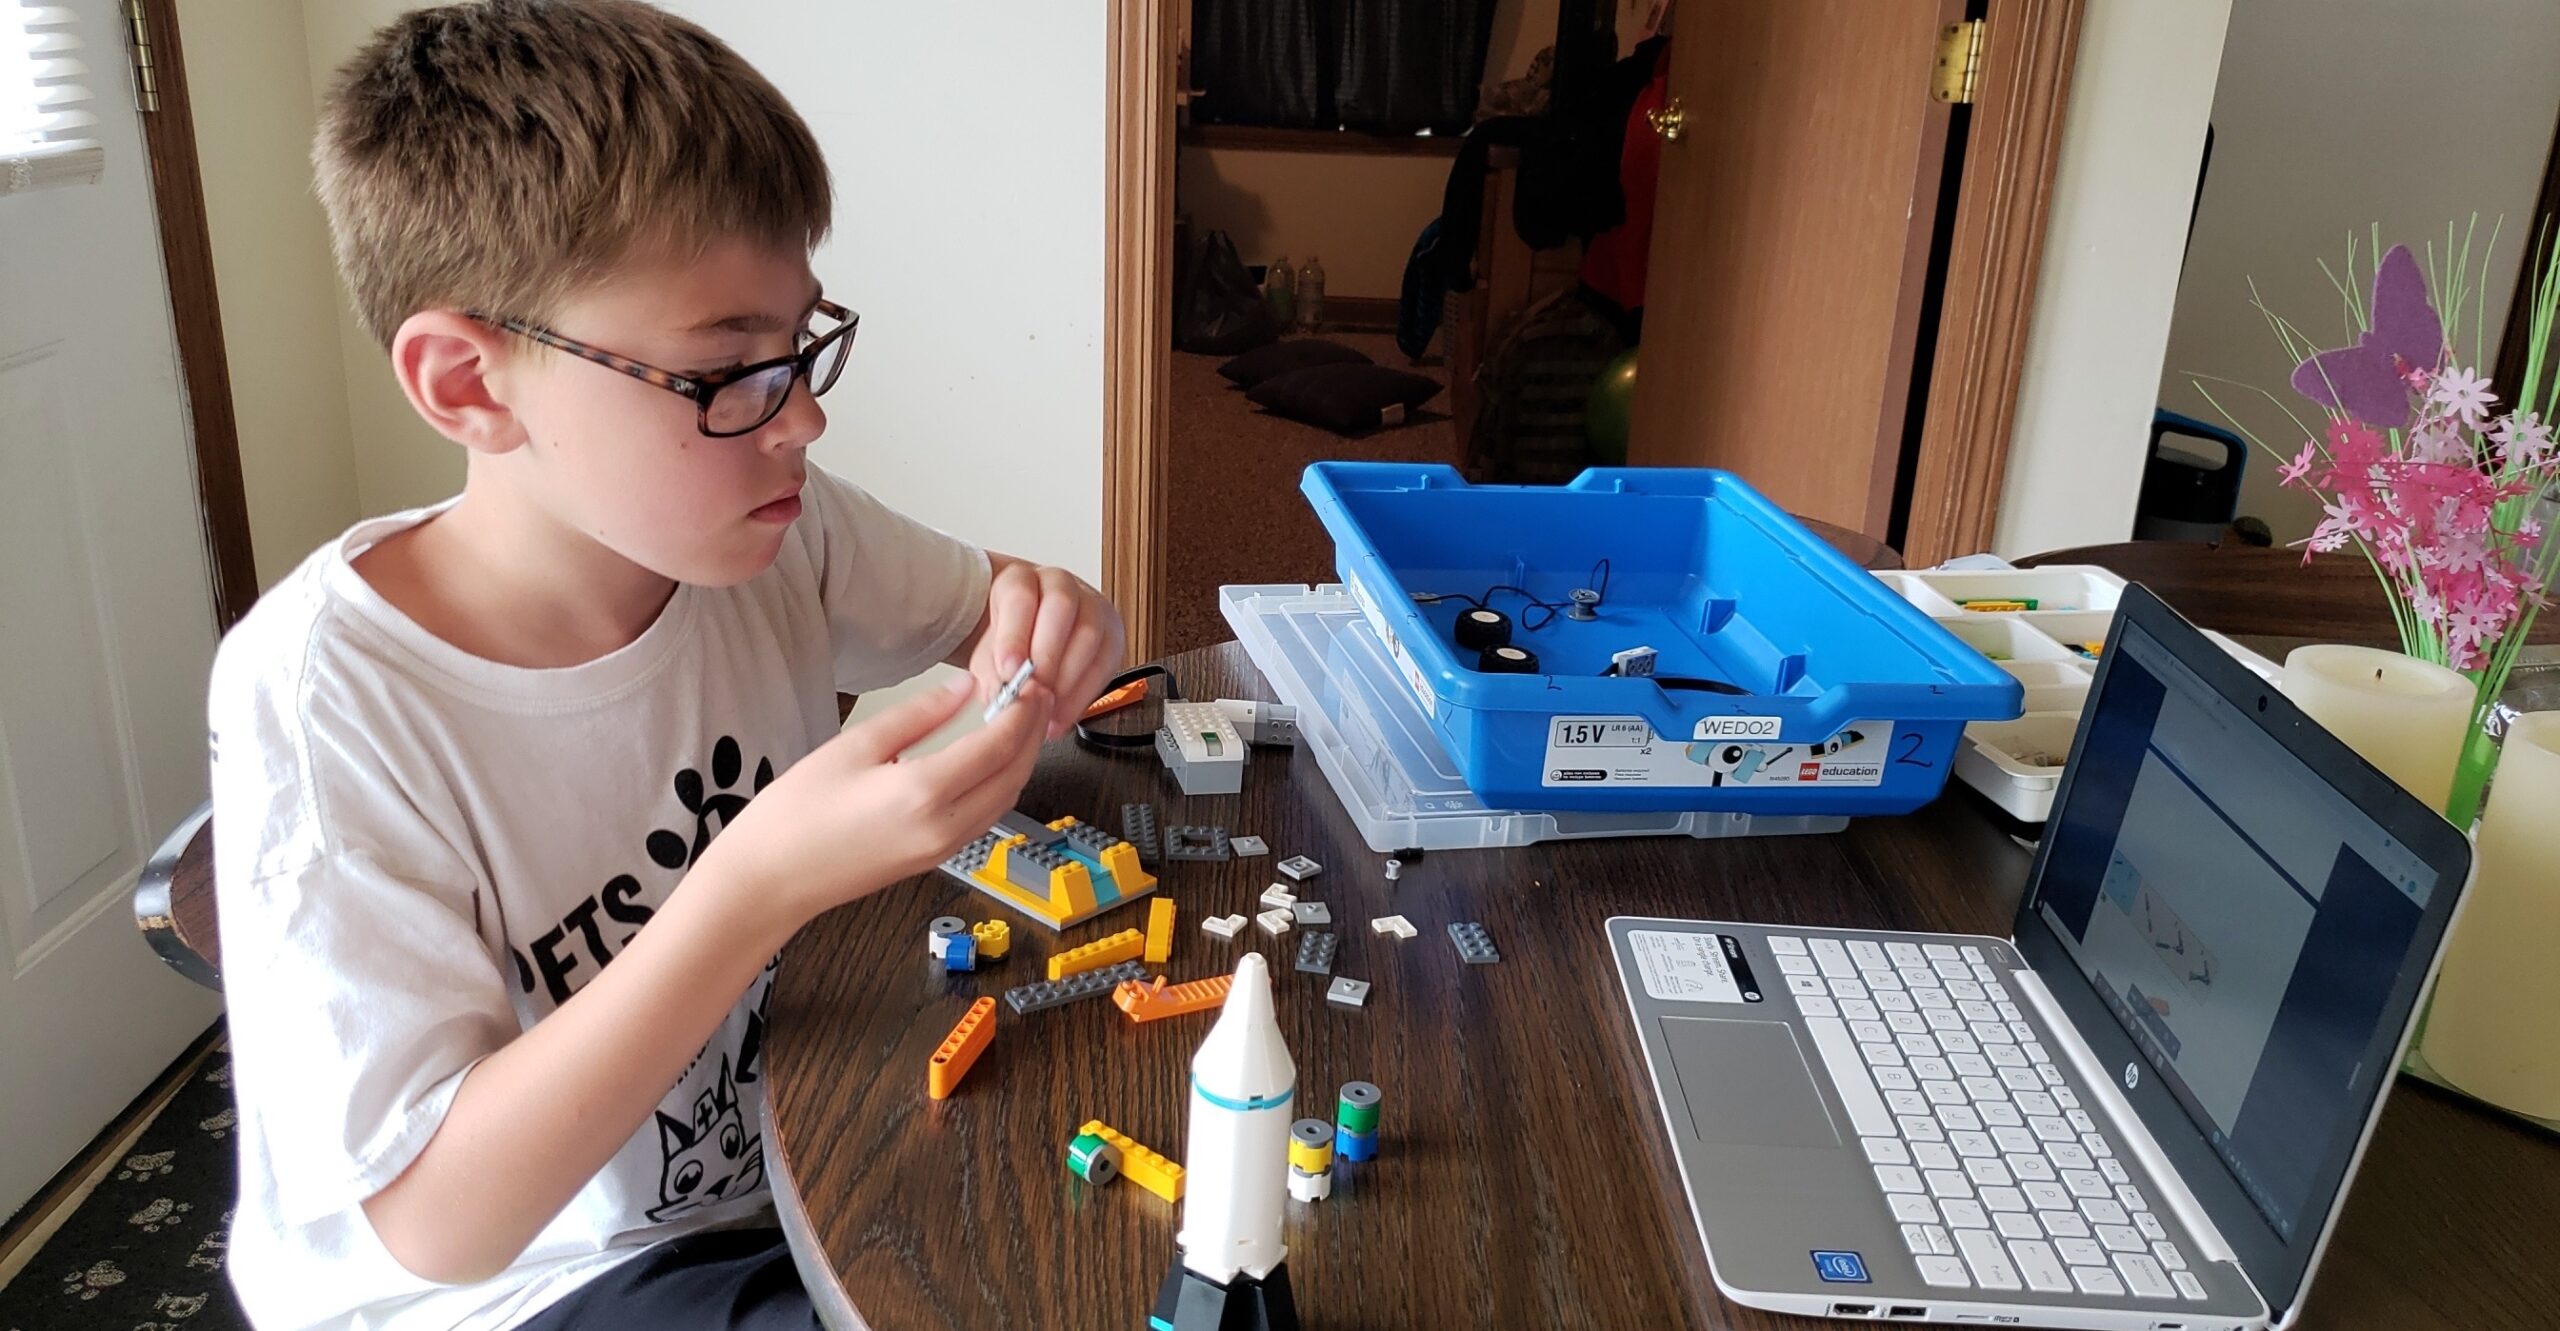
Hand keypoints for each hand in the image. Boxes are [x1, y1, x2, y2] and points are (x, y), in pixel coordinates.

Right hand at [694, 674, 1049, 930]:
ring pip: (1006, 799)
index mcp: (924, 793)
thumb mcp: (854, 745)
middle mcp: (945, 827)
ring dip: (1020, 759)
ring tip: (1018, 720)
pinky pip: (985, 817)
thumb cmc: (796, 812)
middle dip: (1031, 731)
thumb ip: (918, 715)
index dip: (1021, 709)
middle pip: (1014, 773)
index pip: (998, 745)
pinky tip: (989, 758)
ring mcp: (943, 849)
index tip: (1027, 680)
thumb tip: (965, 687)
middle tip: (1033, 694)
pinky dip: (999, 783)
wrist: (769, 880)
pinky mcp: (934, 859)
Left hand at [971, 559, 1125, 738]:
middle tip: (1034, 690)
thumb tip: (1000, 694)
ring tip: (1047, 708)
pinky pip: (1106, 662)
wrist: (1031, 642)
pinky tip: (1062, 713)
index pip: (1020, 596)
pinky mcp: (1112, 634)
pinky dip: (1083, 695)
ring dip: (1067, 678)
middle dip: (1047, 655)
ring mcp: (1091, 607)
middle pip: (1061, 607)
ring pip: (1089, 633)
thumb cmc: (1010, 645)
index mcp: (1021, 579)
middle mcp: (1059, 585)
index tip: (1008, 671)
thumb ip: (991, 672)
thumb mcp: (988, 654)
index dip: (1014, 635)